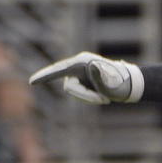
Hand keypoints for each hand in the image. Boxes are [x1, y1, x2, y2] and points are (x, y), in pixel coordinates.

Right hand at [29, 51, 143, 103]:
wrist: (129, 85)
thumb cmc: (121, 83)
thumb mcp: (112, 81)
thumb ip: (100, 75)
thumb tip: (92, 66)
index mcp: (82, 62)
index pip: (59, 70)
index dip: (45, 76)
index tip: (32, 82)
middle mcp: (77, 66)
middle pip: (70, 87)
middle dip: (85, 96)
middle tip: (105, 101)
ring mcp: (78, 74)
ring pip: (74, 92)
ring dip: (89, 98)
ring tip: (107, 98)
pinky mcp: (81, 81)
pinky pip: (79, 94)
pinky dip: (90, 98)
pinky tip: (102, 97)